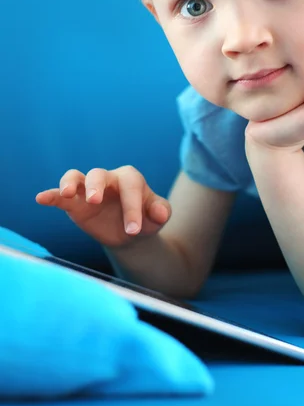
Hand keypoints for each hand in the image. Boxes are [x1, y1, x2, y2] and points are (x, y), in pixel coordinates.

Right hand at [35, 166, 171, 247]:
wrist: (132, 232)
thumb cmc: (146, 219)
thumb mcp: (157, 217)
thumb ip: (160, 212)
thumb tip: (161, 213)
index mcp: (130, 179)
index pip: (130, 186)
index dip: (132, 206)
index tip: (134, 230)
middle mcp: (108, 180)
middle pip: (99, 174)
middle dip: (96, 186)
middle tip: (95, 201)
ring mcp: (89, 190)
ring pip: (77, 177)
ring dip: (70, 182)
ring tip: (67, 193)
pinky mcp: (74, 203)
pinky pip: (60, 196)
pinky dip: (51, 195)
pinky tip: (41, 198)